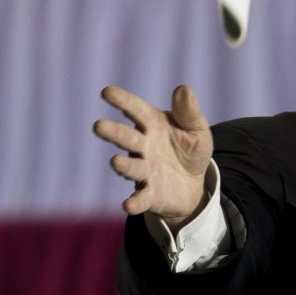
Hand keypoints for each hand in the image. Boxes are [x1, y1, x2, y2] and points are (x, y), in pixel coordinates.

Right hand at [94, 84, 212, 228]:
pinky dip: (134, 202)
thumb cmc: (190, 149)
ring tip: (116, 162)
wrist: (194, 183)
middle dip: (114, 132)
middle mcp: (143, 146)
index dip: (123, 101)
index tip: (107, 92)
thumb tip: (183, 89)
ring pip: (131, 167)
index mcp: (153, 124)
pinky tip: (128, 205)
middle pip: (127, 138)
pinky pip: (140, 199)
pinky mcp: (150, 195)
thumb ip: (189, 112)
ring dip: (123, 165)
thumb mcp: (197, 129)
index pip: (136, 110)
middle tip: (99, 126)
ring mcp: (144, 171)